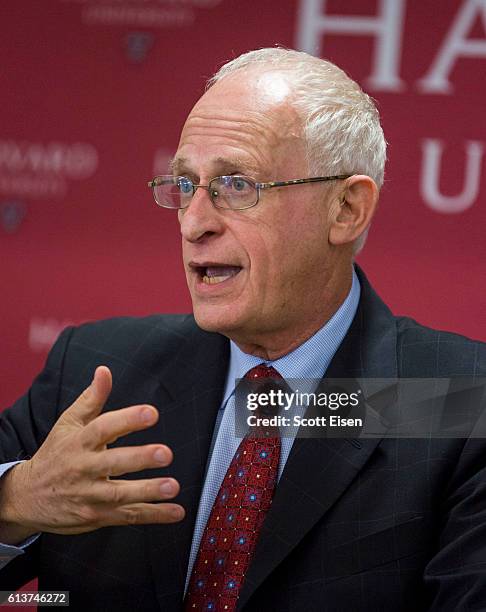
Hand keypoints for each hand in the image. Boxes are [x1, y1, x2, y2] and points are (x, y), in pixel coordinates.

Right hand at [0, 366, 183, 540]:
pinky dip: (153, 515)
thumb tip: (105, 371)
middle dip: (139, 458)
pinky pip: (127, 516)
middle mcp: (83, 469)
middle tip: (165, 453)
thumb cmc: (56, 454)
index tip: (151, 413)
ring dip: (148, 491)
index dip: (127, 419)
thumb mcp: (68, 423)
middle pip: (112, 463)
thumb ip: (92, 399)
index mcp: (79, 442)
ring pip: (120, 494)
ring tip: (172, 485)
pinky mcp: (96, 516)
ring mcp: (89, 495)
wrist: (26, 497)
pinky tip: (175, 511)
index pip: (103, 428)